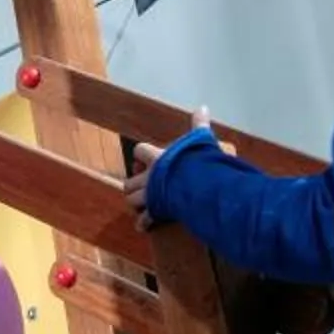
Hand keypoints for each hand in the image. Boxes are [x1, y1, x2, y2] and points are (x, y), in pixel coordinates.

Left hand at [125, 105, 211, 229]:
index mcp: (157, 158)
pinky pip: (144, 219)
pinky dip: (143, 223)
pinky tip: (143, 226)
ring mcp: (150, 194)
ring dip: (136, 202)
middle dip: (133, 184)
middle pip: (130, 181)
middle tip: (142, 186)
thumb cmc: (198, 162)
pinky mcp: (155, 210)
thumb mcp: (200, 141)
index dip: (141, 155)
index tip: (147, 159)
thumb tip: (203, 107)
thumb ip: (199, 126)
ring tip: (142, 204)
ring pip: (132, 199)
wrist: (198, 185)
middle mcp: (149, 176)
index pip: (139, 151)